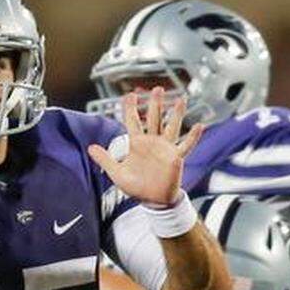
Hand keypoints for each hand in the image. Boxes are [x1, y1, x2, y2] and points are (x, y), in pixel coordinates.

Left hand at [87, 88, 203, 205]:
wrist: (152, 200)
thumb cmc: (136, 186)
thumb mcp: (117, 173)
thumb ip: (105, 159)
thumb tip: (90, 147)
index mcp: (137, 144)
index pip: (132, 121)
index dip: (130, 107)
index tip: (130, 94)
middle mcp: (152, 142)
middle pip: (154, 118)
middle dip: (155, 104)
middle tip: (157, 89)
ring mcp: (165, 149)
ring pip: (172, 127)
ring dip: (176, 113)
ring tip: (181, 99)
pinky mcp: (175, 158)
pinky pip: (186, 145)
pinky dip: (193, 137)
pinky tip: (200, 125)